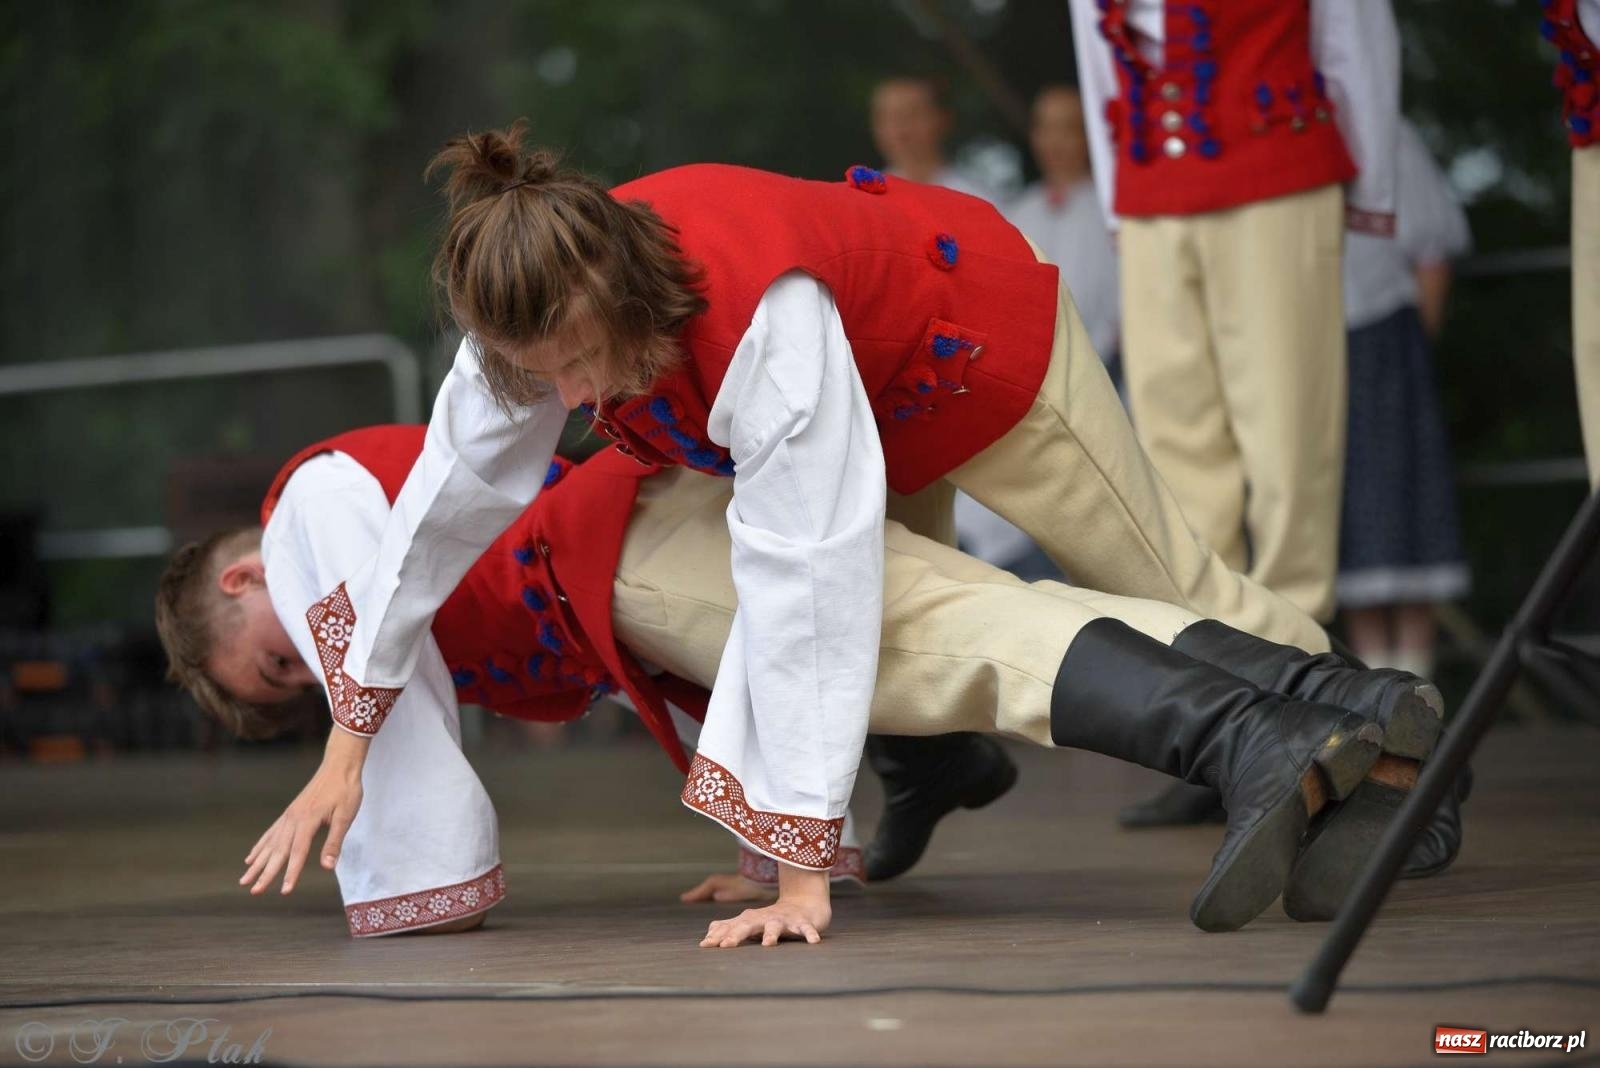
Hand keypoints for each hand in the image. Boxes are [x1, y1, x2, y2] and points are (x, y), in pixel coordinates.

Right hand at [240, 730, 367, 895]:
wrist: (339, 766)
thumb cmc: (345, 791)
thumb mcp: (345, 816)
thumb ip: (334, 842)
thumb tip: (328, 867)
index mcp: (308, 821)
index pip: (298, 853)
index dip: (291, 873)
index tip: (284, 891)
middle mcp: (293, 820)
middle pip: (278, 851)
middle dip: (266, 874)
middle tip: (254, 892)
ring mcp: (288, 816)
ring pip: (269, 844)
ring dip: (257, 864)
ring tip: (244, 880)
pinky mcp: (288, 814)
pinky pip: (270, 833)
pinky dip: (259, 847)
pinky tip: (251, 858)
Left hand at [699, 865, 829, 947]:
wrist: (804, 903)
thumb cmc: (772, 917)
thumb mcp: (750, 922)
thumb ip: (729, 928)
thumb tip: (708, 936)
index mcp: (750, 919)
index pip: (731, 927)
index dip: (718, 936)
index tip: (705, 945)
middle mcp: (764, 918)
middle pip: (748, 925)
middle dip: (737, 934)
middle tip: (725, 946)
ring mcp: (784, 919)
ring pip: (776, 926)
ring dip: (772, 934)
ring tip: (768, 944)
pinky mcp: (803, 922)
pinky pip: (806, 928)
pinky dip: (809, 933)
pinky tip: (813, 941)